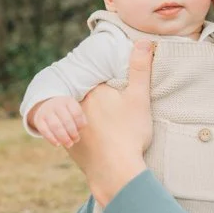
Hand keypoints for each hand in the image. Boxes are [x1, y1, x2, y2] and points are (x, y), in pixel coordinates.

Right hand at [31, 96, 86, 147]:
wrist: (46, 104)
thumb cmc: (65, 111)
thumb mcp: (72, 109)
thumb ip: (78, 118)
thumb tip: (79, 131)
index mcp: (68, 101)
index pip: (76, 113)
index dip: (80, 124)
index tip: (80, 130)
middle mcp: (56, 105)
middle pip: (66, 120)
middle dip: (73, 133)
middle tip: (76, 140)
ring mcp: (46, 112)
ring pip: (56, 126)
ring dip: (64, 138)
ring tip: (69, 144)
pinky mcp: (38, 120)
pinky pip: (45, 130)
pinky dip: (52, 139)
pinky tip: (58, 144)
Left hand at [67, 41, 154, 205]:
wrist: (116, 171)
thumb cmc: (129, 133)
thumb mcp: (139, 97)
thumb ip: (139, 68)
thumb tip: (143, 41)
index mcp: (93, 91)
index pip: (98, 80)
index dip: (108, 85)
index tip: (116, 93)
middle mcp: (76, 106)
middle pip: (86, 97)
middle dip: (96, 101)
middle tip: (113, 112)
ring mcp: (70, 126)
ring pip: (78, 116)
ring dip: (87, 119)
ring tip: (105, 126)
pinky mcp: (70, 146)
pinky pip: (75, 134)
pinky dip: (84, 136)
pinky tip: (97, 142)